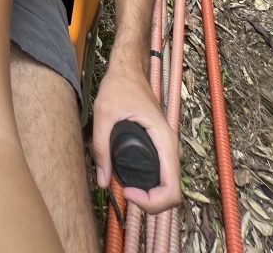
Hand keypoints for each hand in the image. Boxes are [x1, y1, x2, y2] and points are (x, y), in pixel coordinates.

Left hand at [92, 64, 180, 212]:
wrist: (128, 68)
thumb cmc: (119, 85)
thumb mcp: (103, 114)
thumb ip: (100, 147)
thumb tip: (102, 182)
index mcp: (164, 140)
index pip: (172, 190)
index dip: (152, 202)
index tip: (128, 192)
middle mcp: (170, 146)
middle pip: (172, 192)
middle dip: (150, 203)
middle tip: (124, 193)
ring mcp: (167, 147)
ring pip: (168, 184)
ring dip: (151, 196)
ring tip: (126, 188)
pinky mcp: (160, 146)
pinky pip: (162, 174)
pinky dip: (150, 184)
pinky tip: (131, 180)